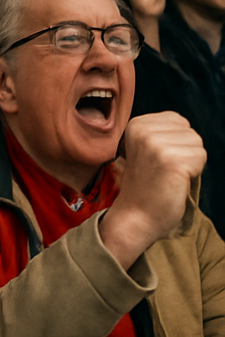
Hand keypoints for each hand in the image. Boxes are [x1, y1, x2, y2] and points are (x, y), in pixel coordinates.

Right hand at [101, 112, 205, 267]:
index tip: (158, 159)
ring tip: (169, 175)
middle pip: (190, 132)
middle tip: (164, 169)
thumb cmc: (146, 184)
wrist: (136, 215)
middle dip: (185, 152)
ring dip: (190, 163)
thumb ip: (162, 133)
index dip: (176, 142)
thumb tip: (186, 130)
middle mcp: (144, 131)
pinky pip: (201, 159)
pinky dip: (194, 173)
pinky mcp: (172, 161)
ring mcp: (157, 145)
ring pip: (198, 145)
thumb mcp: (146, 148)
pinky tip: (175, 181)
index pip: (178, 121)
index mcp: (136, 125)